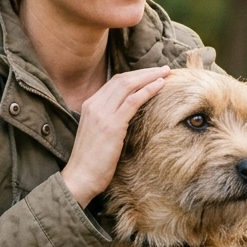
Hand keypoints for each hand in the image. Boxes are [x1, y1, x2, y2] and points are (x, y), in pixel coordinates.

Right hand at [61, 66, 169, 206]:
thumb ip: (109, 120)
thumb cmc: (91, 161)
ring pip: (129, 85)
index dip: (136, 76)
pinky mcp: (112, 125)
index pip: (115, 82)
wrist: (80, 177)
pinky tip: (160, 86)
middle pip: (123, 79)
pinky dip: (148, 90)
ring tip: (166, 73)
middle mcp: (94, 104)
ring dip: (150, 77)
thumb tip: (128, 116)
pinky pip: (133, 101)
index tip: (151, 74)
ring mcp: (102, 113)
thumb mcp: (98, 133)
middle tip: (164, 69)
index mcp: (90, 104)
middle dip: (145, 72)